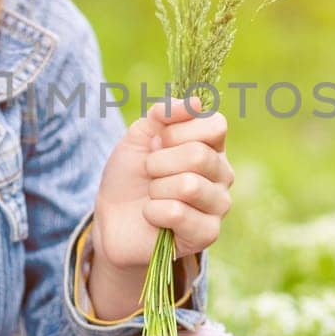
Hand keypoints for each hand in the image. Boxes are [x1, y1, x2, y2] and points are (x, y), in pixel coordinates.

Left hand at [92, 95, 234, 286]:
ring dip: (157, 188)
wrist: (111, 218)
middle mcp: (223, 173)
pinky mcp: (207, 233)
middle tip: (150, 172)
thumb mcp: (140, 135)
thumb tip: (195, 102)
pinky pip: (178, 213)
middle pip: (198, 155)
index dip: (176, 131)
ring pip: (189, 185)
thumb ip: (165, 114)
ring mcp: (219, 205)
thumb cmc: (130, 175)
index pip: (215, 125)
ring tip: (152, 195)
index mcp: (212, 145)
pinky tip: (153, 216)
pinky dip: (153, 212)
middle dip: (159, 162)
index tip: (156, 142)